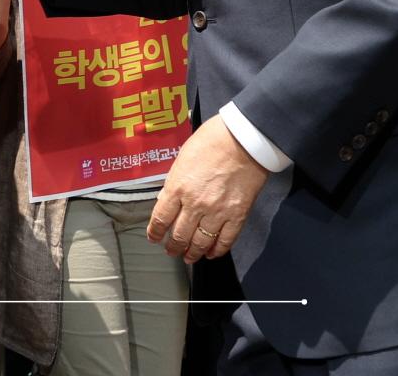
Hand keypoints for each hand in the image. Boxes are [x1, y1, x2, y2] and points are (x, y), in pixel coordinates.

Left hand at [147, 114, 268, 262]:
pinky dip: (217, 250)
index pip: (161, 218)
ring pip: (201, 242)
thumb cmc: (210, 142)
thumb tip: (166, 201)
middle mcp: (195, 204)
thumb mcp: (182, 159)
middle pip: (180, 235)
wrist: (244, 140)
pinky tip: (212, 253)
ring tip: (189, 257)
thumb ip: (174, 183)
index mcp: (177, 187)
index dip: (155, 232)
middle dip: (173, 246)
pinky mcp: (237, 216)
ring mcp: (217, 212)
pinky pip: (225, 240)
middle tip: (171, 251)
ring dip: (193, 253)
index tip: (154, 238)